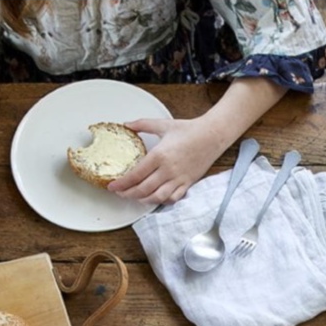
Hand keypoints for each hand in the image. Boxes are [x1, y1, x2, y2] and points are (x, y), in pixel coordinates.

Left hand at [109, 116, 229, 205]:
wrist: (212, 135)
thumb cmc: (189, 129)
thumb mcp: (163, 124)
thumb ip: (142, 124)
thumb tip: (127, 124)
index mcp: (159, 155)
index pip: (135, 174)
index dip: (122, 183)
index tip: (113, 186)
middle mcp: (168, 170)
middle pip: (143, 189)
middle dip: (128, 194)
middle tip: (120, 193)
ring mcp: (178, 178)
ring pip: (157, 197)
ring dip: (143, 200)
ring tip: (135, 197)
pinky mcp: (187, 183)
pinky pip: (173, 198)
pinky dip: (162, 201)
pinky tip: (154, 198)